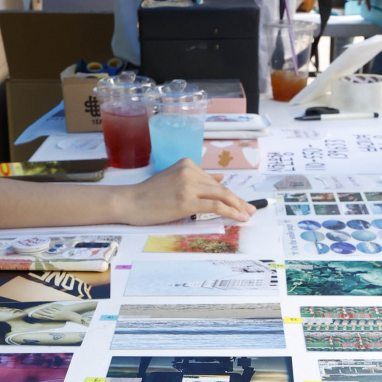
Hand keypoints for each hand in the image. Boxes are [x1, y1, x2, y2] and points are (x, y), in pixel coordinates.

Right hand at [118, 160, 255, 225]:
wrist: (130, 202)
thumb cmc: (149, 194)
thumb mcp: (174, 180)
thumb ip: (196, 179)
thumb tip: (219, 177)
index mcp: (187, 164)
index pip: (213, 181)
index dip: (229, 193)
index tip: (241, 202)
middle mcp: (189, 171)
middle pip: (220, 187)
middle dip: (238, 200)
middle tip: (251, 209)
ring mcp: (188, 185)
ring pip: (222, 195)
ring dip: (238, 206)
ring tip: (247, 215)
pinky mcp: (187, 201)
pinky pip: (215, 206)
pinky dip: (230, 211)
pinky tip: (239, 217)